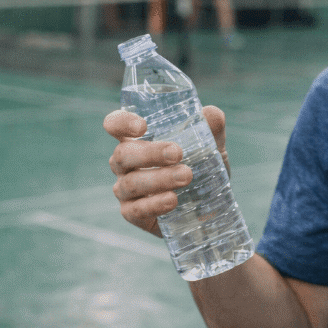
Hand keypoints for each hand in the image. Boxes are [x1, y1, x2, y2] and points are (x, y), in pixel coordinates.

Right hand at [104, 106, 228, 236]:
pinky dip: (154, 204)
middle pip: (123, 154)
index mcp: (137, 139)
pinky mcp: (133, 214)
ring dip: (158, 179)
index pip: (115, 124)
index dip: (122, 122)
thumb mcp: (211, 146)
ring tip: (186, 176)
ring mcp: (126, 189)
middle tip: (177, 153)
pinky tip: (172, 200)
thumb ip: (211, 128)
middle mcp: (125, 163)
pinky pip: (136, 210)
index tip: (143, 126)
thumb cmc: (201, 167)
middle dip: (150, 153)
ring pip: (131, 183)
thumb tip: (211, 113)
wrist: (210, 207)